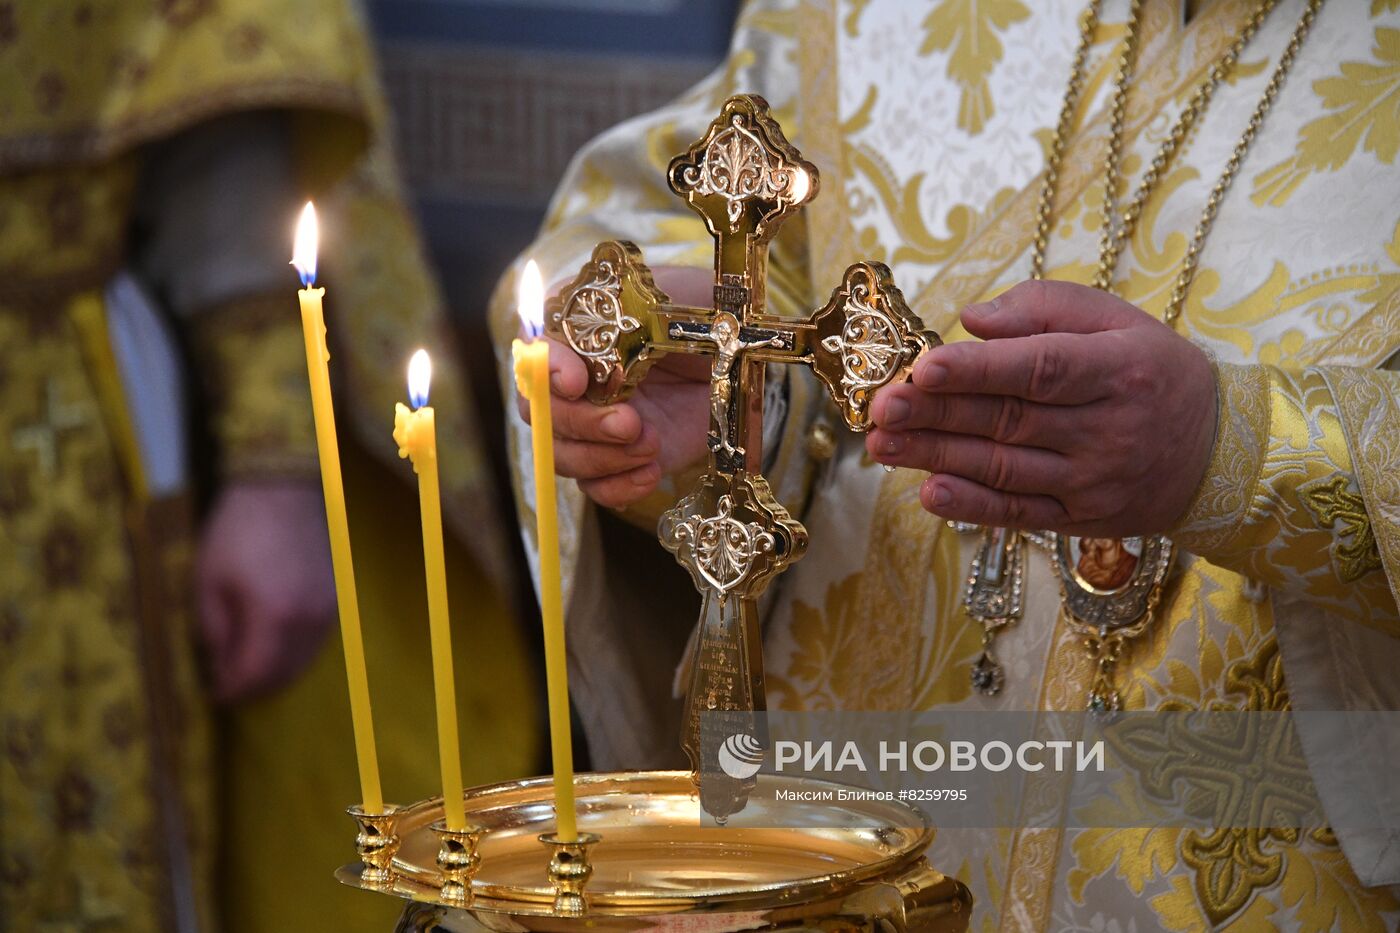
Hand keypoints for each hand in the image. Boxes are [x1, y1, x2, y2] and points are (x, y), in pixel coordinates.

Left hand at [196, 481, 337, 702]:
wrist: (280, 489)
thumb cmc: (236, 531)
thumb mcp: (208, 581)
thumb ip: (214, 631)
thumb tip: (220, 666)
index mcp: (273, 616)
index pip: (255, 674)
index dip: (233, 691)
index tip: (213, 695)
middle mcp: (308, 620)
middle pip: (283, 675)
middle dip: (254, 688)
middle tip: (229, 689)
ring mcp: (326, 610)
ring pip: (303, 662)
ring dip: (276, 674)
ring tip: (248, 671)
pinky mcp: (334, 599)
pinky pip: (315, 642)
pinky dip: (293, 654)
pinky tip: (273, 648)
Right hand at [516, 267, 713, 508]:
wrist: (742, 349)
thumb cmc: (701, 310)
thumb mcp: (669, 295)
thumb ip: (626, 312)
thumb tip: (589, 346)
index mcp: (572, 334)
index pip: (533, 355)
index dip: (547, 373)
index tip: (578, 381)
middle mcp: (574, 383)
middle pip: (542, 417)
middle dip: (582, 424)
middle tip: (630, 423)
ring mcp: (596, 424)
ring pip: (564, 457)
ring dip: (602, 458)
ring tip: (650, 445)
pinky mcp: (624, 458)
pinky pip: (599, 488)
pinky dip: (618, 487)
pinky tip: (650, 473)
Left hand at [866, 280, 1217, 534]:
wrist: (1219, 453)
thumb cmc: (1153, 371)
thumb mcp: (1117, 319)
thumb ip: (1044, 308)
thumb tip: (972, 319)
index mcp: (1118, 369)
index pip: (1041, 370)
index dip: (980, 371)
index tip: (925, 368)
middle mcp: (1108, 429)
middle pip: (1009, 421)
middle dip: (937, 415)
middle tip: (881, 408)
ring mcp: (1093, 481)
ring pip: (1003, 469)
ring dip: (936, 458)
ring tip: (881, 446)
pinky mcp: (1081, 519)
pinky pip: (1019, 515)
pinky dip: (971, 507)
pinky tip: (928, 493)